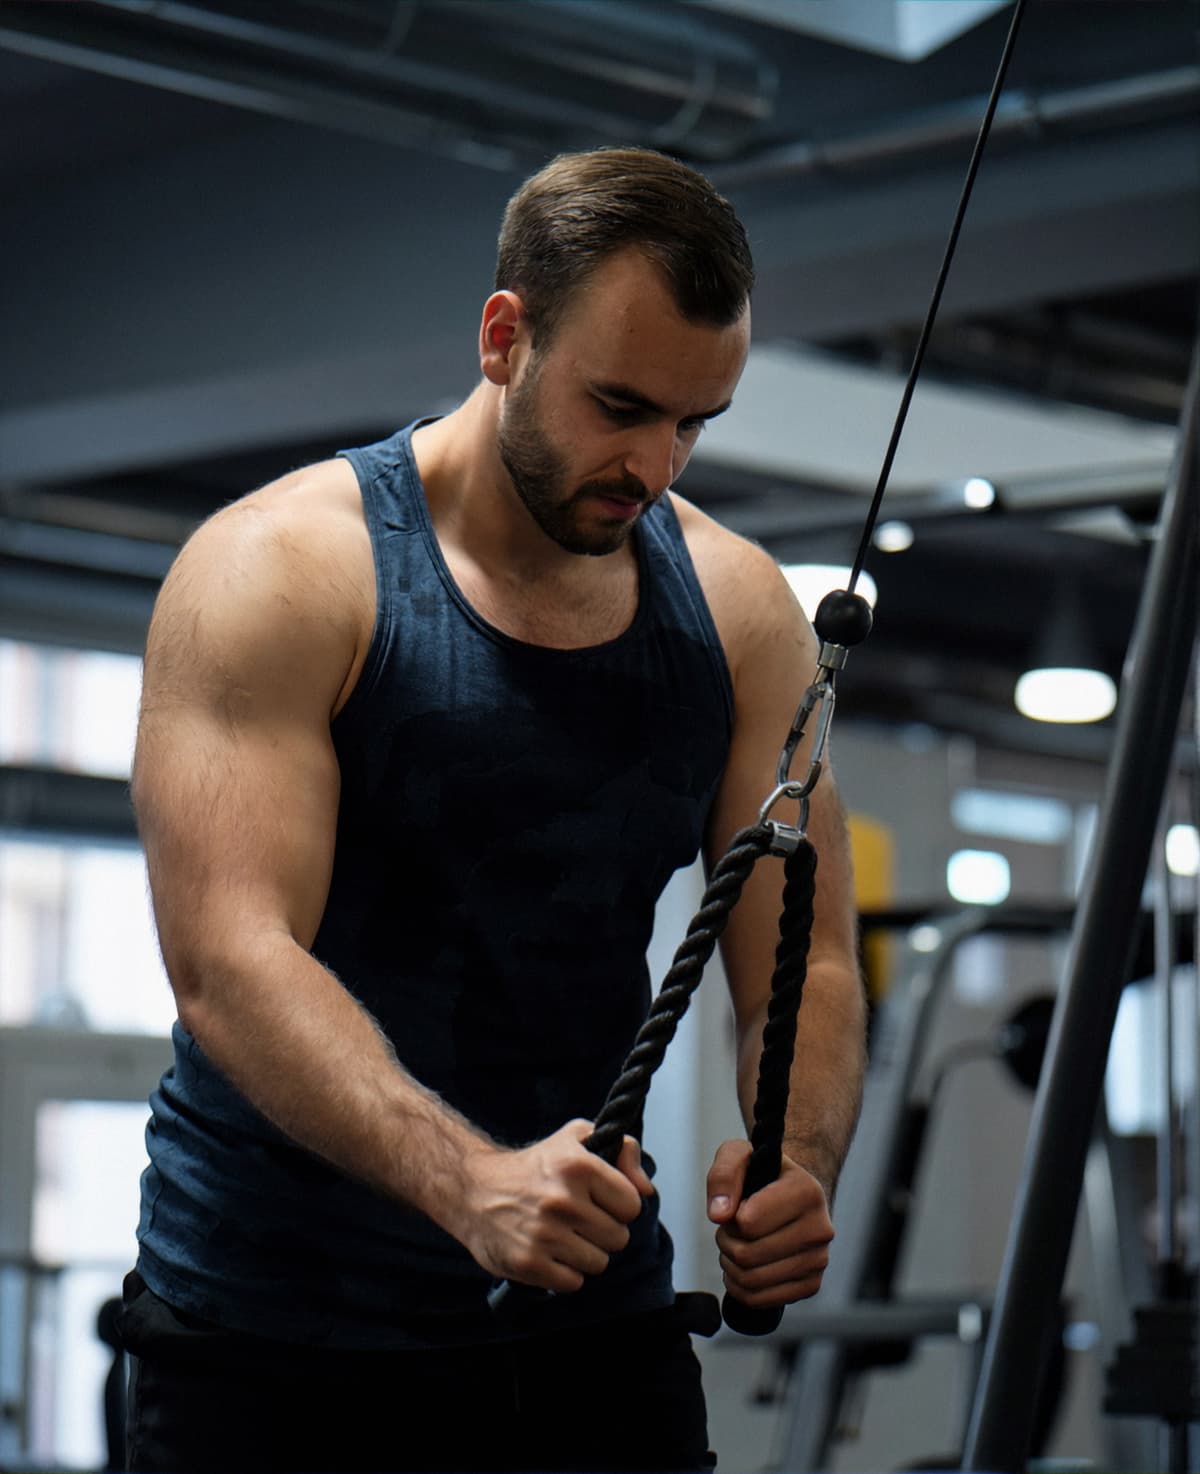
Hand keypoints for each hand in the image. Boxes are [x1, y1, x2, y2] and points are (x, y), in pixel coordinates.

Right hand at [454, 1119, 654, 1292]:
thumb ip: (624, 1150)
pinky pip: (574, 1282)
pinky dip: (565, 1273)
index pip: (632, 1205)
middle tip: (578, 1219)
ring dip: (585, 1254)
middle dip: (602, 1231)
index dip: (619, 1205)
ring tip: (563, 1236)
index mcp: (578, 1165)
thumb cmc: (534, 1166)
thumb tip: (647, 1188)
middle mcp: (563, 1199)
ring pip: (599, 1263)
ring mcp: (545, 1234)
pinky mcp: (529, 1264)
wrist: (474, 1189)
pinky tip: (549, 1252)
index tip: (600, 1200)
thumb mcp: (577, 1138)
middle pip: (618, 1238)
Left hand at [707, 1139, 833, 1308]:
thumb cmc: (764, 1174)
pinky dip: (741, 1288)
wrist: (795, 1195)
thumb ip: (724, 1175)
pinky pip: (762, 1301)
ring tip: (735, 1246)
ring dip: (731, 1265)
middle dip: (726, 1243)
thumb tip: (719, 1214)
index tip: (735, 1206)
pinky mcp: (812, 1285)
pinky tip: (743, 1268)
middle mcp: (820, 1228)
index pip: (749, 1222)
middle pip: (748, 1255)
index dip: (730, 1218)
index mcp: (807, 1192)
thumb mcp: (739, 1155)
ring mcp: (819, 1260)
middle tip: (730, 1230)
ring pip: (752, 1280)